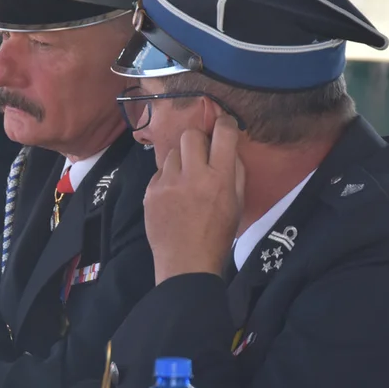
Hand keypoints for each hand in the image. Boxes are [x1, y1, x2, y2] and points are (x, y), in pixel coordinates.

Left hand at [144, 115, 244, 283]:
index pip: (223, 133)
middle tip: (201, 155)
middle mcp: (192, 175)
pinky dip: (167, 179)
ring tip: (185, 181)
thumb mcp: (238, 203)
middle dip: (198, 140)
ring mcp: (168, 183)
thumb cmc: (218, 235)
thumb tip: (228, 146)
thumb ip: (235, 171)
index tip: (223, 127)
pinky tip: (173, 196)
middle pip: (190, 135)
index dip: (224, 124)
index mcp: (220, 178)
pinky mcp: (150, 192)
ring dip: (181, 161)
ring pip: (172, 153)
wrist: (187, 263)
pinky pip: (160, 172)